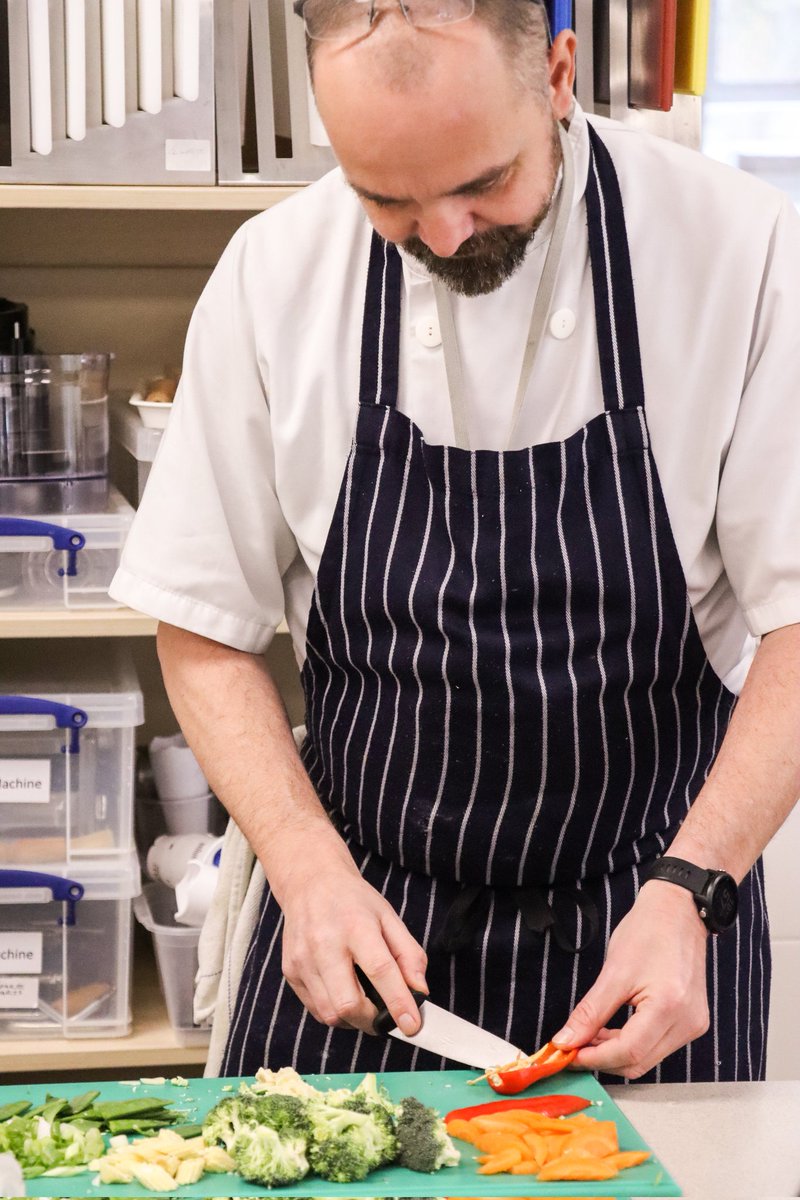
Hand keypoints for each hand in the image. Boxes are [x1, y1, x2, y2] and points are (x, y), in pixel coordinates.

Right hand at [276, 847, 428, 1037]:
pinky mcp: (290, 971)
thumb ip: (409, 954)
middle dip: (372, 1020)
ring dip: (354, 1020)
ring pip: (330, 1013)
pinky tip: (344, 996)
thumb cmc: (353, 901)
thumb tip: (419, 991)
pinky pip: (315, 1009)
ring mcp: (303, 960)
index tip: (411, 1025)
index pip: (379, 970)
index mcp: (356, 926)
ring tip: (366, 1007)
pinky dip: (335, 1013)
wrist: (310, 883)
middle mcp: (325, 944)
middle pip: (348, 1002)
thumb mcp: (389, 917)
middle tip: (386, 1018)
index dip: (397, 1002)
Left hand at [551, 880, 709, 1078]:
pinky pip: (657, 1046)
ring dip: (615, 1053)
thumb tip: (566, 1041)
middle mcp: (687, 1022)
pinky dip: (631, 1044)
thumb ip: (590, 1012)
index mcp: (669, 1007)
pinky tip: (611, 1031)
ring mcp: (693, 1025)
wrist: (679, 912)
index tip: (567, 1054)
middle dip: (602, 1059)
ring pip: (647, 1059)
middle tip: (573, 1047)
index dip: (594, 1058)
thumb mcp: (613, 971)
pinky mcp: (692, 1022)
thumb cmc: (648, 931)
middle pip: (638, 1062)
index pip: (628, 1052)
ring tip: (589, 1036)